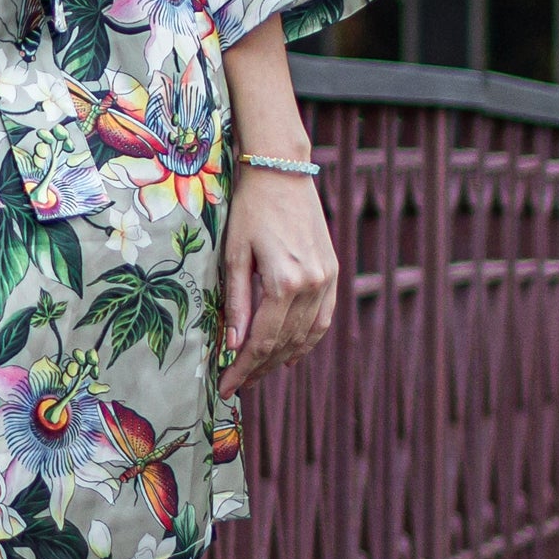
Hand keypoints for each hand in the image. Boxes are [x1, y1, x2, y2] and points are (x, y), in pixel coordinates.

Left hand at [216, 166, 337, 394]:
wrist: (282, 172)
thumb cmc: (250, 209)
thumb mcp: (234, 254)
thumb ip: (237, 302)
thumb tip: (234, 346)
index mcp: (283, 282)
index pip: (262, 342)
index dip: (243, 368)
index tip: (226, 387)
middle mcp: (311, 285)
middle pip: (284, 344)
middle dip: (259, 368)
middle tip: (236, 384)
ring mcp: (326, 280)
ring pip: (306, 336)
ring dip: (282, 359)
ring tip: (258, 373)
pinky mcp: (332, 273)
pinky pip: (322, 319)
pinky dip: (307, 340)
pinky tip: (290, 353)